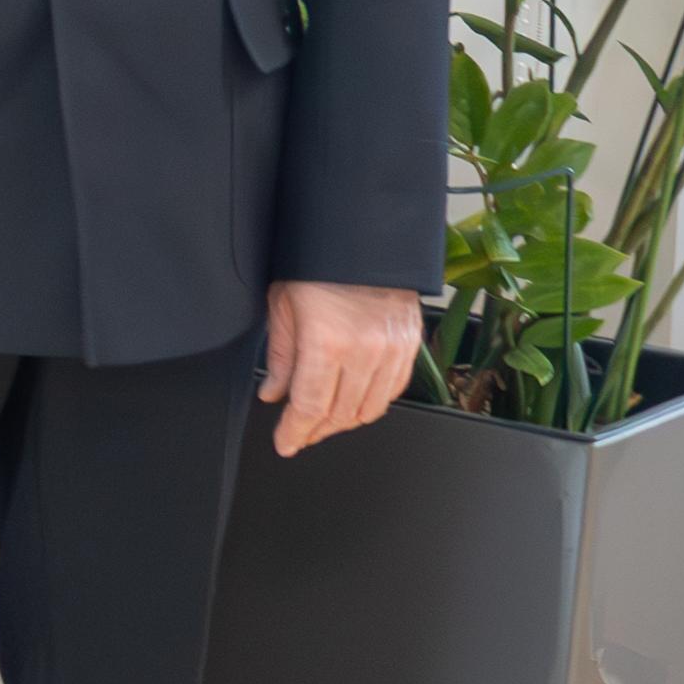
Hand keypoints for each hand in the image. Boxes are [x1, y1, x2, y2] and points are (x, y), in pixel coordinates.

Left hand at [258, 279, 424, 454]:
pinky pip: (394, 390)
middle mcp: (364, 351)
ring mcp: (392, 350)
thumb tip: (273, 394)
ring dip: (344, 421)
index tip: (285, 444)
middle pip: (340, 414)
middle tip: (300, 434)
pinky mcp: (411, 345)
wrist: (364, 239)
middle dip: (316, 430)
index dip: (295, 432)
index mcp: (326, 342)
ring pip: (369, 408)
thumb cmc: (317, 266)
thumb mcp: (283, 307)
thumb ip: (281, 357)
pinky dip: (372, 403)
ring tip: (324, 422)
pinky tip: (354, 402)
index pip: (309, 407)